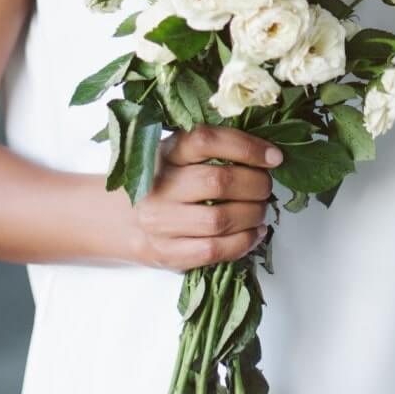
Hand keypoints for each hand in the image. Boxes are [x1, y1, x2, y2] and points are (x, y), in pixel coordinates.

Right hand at [132, 125, 281, 272]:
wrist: (120, 219)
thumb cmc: (162, 183)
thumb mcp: (178, 156)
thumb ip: (213, 150)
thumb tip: (268, 155)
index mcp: (165, 153)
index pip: (207, 140)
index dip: (247, 147)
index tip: (274, 157)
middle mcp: (158, 185)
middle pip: (219, 182)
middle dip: (256, 185)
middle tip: (266, 186)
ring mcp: (159, 222)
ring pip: (220, 219)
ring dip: (253, 215)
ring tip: (261, 210)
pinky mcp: (166, 253)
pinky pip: (214, 250)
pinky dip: (244, 242)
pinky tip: (254, 233)